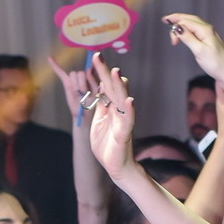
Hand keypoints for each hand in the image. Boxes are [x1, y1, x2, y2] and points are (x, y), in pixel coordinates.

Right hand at [48, 52, 90, 120]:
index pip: (90, 70)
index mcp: (94, 77)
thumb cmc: (92, 105)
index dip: (88, 79)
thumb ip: (93, 81)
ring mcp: (76, 79)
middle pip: (80, 73)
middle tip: (84, 94)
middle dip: (81, 84)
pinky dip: (55, 65)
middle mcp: (85, 76)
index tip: (89, 88)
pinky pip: (61, 73)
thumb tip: (89, 69)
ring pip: (73, 74)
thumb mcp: (96, 94)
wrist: (83, 114)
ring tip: (78, 93)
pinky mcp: (68, 83)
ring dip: (75, 85)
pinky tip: (50, 58)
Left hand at [87, 61, 136, 183]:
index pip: (104, 87)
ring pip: (121, 100)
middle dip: (105, 72)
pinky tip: (129, 100)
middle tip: (97, 56)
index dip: (99, 73)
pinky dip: (129, 110)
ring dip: (119, 86)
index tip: (94, 58)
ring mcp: (122, 121)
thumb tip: (97, 89)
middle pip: (112, 88)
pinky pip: (129, 120)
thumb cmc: (107, 147)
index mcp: (109, 109)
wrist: (116, 167)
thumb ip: (99, 107)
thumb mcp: (97, 123)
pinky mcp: (125, 133)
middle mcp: (117, 111)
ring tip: (115, 72)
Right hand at [162, 13, 223, 94]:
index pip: (186, 22)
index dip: (176, 26)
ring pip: (193, 23)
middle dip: (177, 18)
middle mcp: (208, 29)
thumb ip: (188, 38)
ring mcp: (209, 34)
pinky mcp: (210, 41)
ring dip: (182, 23)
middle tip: (165, 20)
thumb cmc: (216, 64)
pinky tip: (185, 32)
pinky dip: (188, 28)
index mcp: (205, 30)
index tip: (172, 41)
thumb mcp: (199, 51)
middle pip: (190, 19)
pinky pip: (197, 29)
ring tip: (172, 25)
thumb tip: (177, 28)